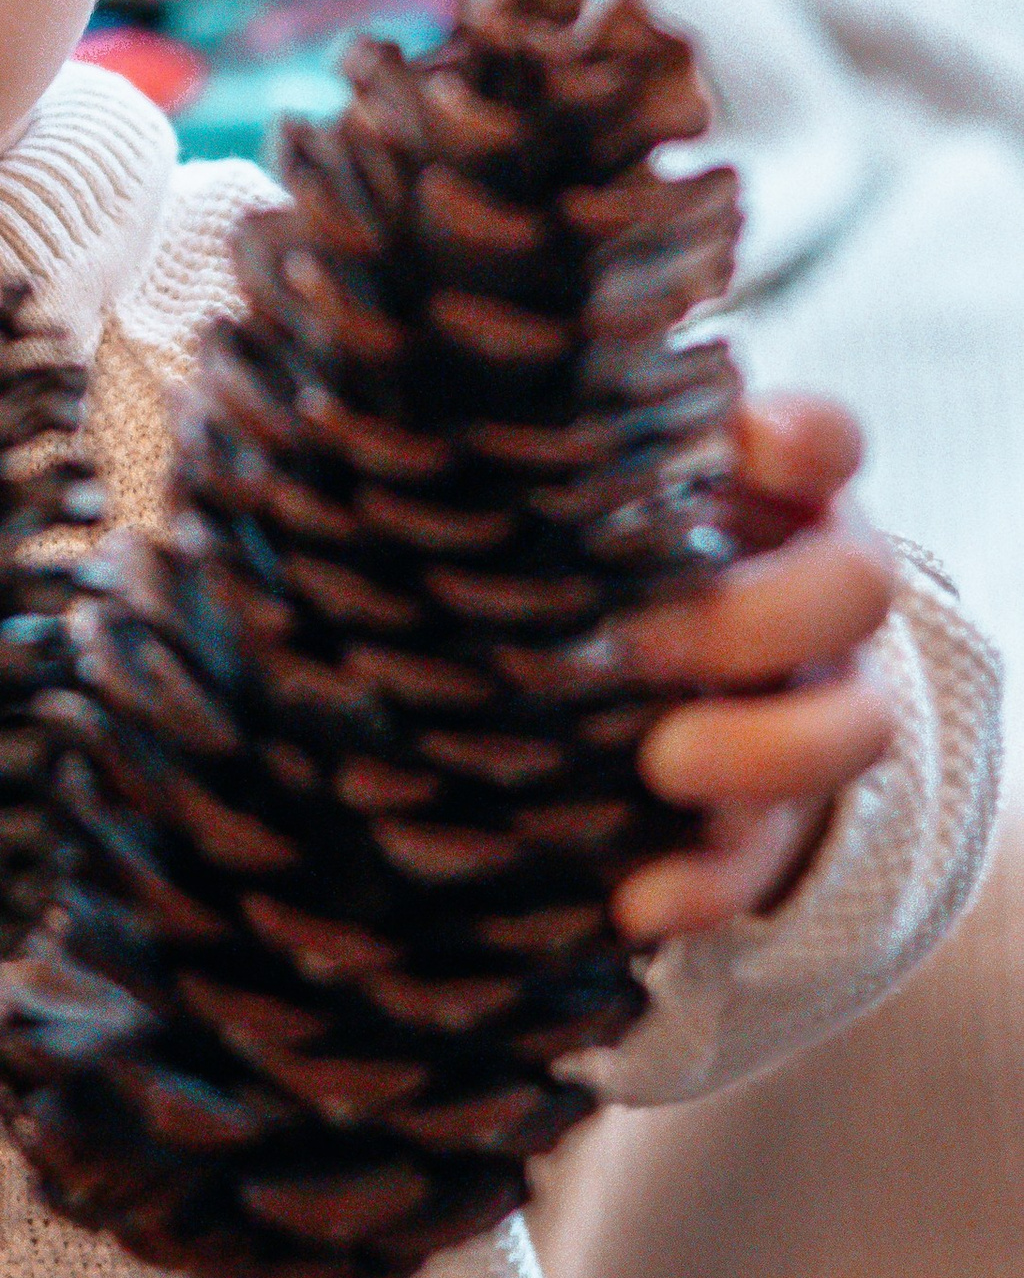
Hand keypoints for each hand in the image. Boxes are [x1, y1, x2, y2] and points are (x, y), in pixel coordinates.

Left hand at [610, 392, 898, 946]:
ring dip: (762, 750)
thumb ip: (557, 451)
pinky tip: (634, 903)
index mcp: (769, 494)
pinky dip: (706, 884)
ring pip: (857, 725)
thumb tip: (420, 374)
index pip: (826, 442)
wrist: (612, 697)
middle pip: (857, 585)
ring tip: (662, 763)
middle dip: (758, 616)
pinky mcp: (775, 816)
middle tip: (640, 640)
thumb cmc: (581, 562)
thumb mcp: (575, 501)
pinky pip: (768, 858)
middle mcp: (811, 589)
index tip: (742, 440)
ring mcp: (811, 702)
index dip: (803, 438)